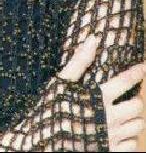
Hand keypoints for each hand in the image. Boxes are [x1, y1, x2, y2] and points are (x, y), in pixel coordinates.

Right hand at [58, 34, 145, 151]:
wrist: (45, 142)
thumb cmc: (51, 110)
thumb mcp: (62, 83)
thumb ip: (79, 62)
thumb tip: (93, 39)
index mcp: (100, 98)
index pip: (125, 82)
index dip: (136, 73)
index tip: (143, 67)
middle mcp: (110, 117)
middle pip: (137, 106)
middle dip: (136, 99)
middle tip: (130, 96)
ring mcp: (112, 137)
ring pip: (138, 126)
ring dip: (134, 118)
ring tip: (126, 114)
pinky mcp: (111, 152)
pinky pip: (132, 145)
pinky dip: (130, 138)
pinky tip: (120, 133)